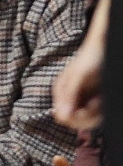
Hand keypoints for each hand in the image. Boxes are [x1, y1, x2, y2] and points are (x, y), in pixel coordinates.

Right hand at [53, 6, 105, 129]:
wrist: (104, 45)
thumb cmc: (92, 57)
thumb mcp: (80, 75)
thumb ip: (70, 94)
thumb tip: (63, 116)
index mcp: (60, 92)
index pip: (62, 117)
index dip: (76, 118)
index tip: (89, 108)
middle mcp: (68, 97)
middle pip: (73, 120)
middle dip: (87, 115)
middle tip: (98, 101)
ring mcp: (79, 98)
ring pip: (84, 119)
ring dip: (94, 112)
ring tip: (100, 98)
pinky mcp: (89, 99)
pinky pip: (91, 113)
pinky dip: (98, 110)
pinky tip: (100, 99)